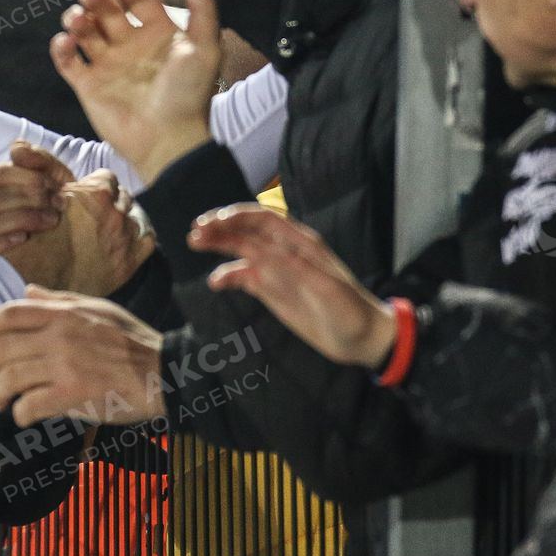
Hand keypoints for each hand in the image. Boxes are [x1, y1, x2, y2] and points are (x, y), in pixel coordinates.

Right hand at [0, 142, 72, 260]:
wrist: (70, 239)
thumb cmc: (57, 203)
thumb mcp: (56, 177)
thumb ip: (39, 159)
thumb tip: (16, 148)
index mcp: (1, 183)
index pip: (0, 173)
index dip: (27, 176)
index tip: (53, 184)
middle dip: (30, 197)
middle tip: (58, 203)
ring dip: (26, 217)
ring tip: (52, 220)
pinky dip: (5, 239)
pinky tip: (25, 237)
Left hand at [0, 287, 167, 427]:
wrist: (165, 371)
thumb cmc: (134, 341)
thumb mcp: (98, 307)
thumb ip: (59, 300)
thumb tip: (28, 290)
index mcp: (63, 313)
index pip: (9, 314)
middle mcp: (59, 336)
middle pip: (0, 349)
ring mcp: (65, 365)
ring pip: (9, 379)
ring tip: (0, 402)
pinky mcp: (73, 394)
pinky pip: (30, 405)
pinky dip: (19, 413)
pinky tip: (23, 416)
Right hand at [1, 170, 149, 295]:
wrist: (44, 285)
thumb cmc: (36, 245)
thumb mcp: (35, 203)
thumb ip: (44, 173)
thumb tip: (34, 154)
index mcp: (96, 194)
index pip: (106, 177)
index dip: (94, 187)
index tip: (85, 197)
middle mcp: (116, 212)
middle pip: (123, 195)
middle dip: (109, 202)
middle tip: (94, 216)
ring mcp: (127, 237)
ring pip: (135, 216)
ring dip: (123, 220)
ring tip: (105, 231)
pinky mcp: (132, 260)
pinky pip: (148, 239)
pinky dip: (138, 239)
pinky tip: (121, 244)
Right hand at [49, 0, 221, 183]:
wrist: (168, 139)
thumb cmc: (190, 95)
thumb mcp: (204, 48)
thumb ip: (203, 8)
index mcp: (158, 32)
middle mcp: (130, 44)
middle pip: (106, 8)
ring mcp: (107, 64)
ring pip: (84, 30)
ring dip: (76, 18)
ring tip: (77, 20)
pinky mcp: (88, 85)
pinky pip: (67, 61)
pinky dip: (61, 48)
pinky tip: (66, 42)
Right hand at [187, 204, 397, 368]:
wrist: (361, 339)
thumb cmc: (350, 311)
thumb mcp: (325, 289)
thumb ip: (294, 269)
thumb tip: (261, 252)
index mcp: (301, 244)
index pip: (264, 219)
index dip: (238, 216)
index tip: (215, 222)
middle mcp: (285, 252)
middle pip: (247, 230)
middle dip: (220, 227)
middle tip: (195, 232)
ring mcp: (277, 270)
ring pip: (241, 250)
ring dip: (218, 245)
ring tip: (194, 243)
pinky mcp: (272, 289)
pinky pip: (244, 277)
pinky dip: (227, 276)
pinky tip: (215, 283)